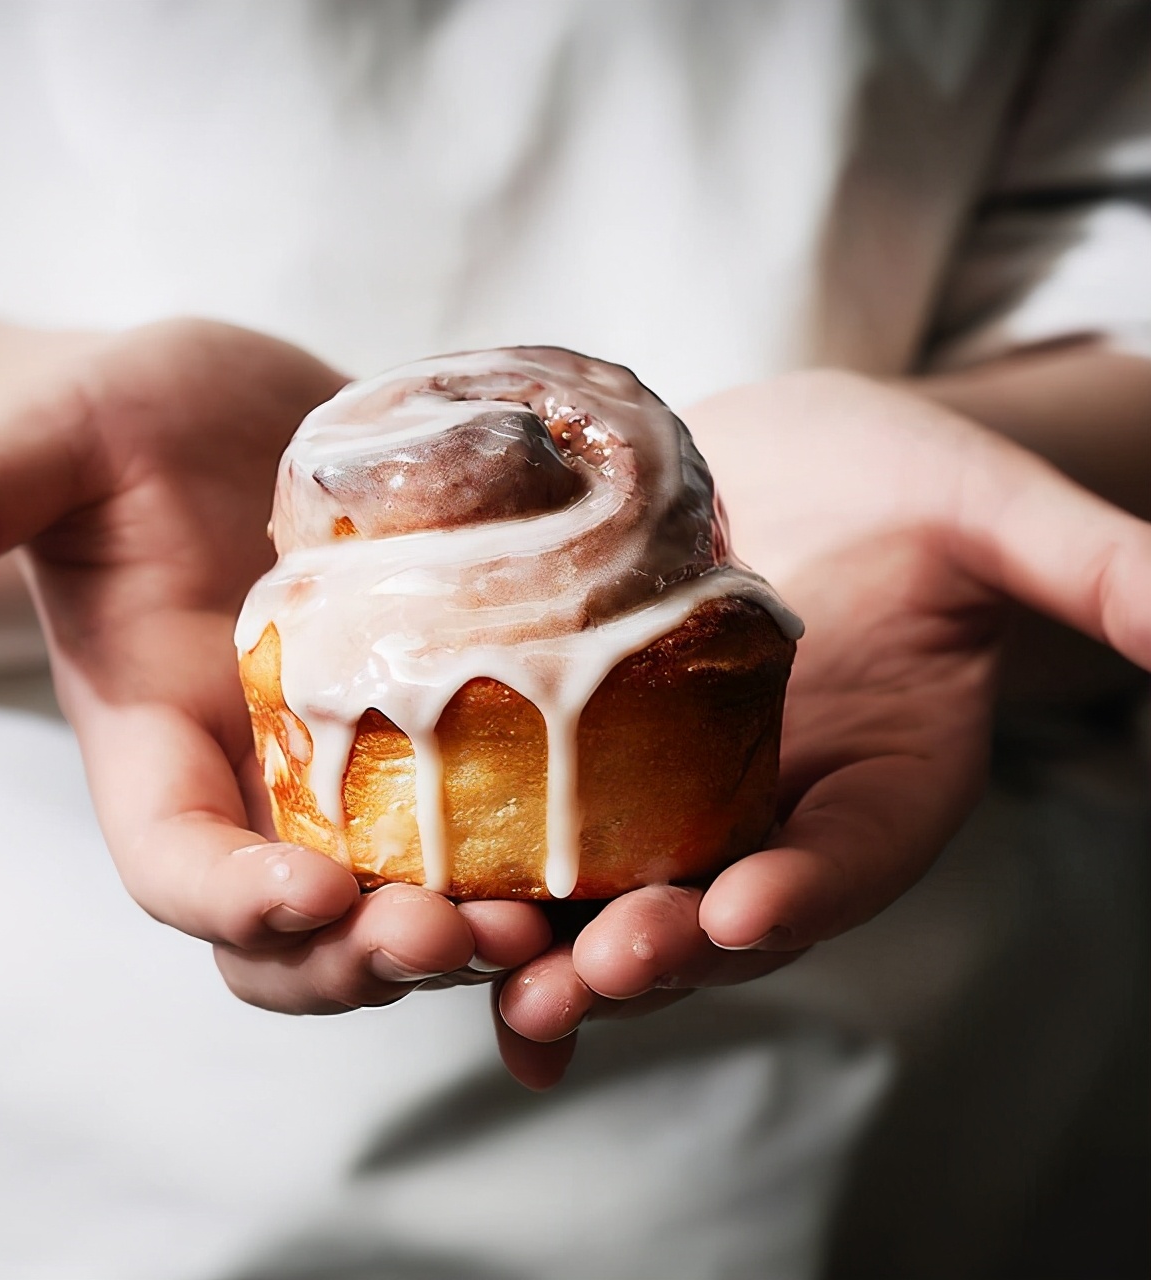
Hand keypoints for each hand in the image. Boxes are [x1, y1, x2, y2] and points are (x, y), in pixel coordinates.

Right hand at [0, 319, 550, 1011]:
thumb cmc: (131, 431)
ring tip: (552, 921)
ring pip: (405, 906)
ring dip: (472, 936)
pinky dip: (541, 871)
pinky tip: (616, 865)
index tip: (303, 895)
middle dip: (369, 958)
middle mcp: (259, 793)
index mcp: (158, 753)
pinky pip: (490, 835)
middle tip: (465, 936)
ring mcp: (357, 777)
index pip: (176, 867)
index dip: (228, 901)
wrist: (241, 423)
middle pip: (301, 936)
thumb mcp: (56, 447)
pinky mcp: (445, 739)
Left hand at [494, 370, 1150, 1087]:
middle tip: (583, 980)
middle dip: (656, 950)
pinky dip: (490, 878)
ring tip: (479, 967)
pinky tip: (418, 910)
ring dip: (551, 941)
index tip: (750, 914)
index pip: (855, 857)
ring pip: (617, 895)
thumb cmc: (913, 487)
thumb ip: (1095, 572)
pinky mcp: (597, 759)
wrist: (804, 472)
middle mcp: (778, 814)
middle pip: (720, 908)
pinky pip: (541, 835)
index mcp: (885, 781)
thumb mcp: (999, 513)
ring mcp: (682, 798)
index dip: (809, 891)